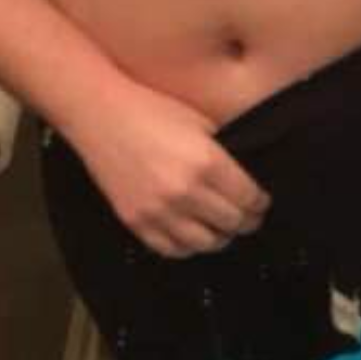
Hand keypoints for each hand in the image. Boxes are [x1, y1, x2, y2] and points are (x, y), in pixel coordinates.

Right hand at [70, 78, 271, 259]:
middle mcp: (185, 192)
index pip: (249, 199)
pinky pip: (172, 249)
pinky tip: (193, 234)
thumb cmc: (152, 110)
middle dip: (246, 220)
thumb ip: (224, 154)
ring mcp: (159, 211)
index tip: (260, 202)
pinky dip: (189, 246)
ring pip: (206, 243)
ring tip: (221, 228)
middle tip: (248, 216)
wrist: (100, 115)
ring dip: (220, 237)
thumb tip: (243, 180)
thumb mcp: (200, 122)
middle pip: (232, 223)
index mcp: (207, 163)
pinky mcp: (136, 221)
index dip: (260, 203)